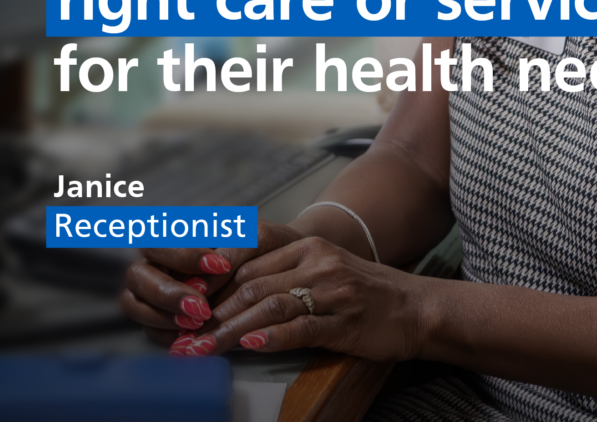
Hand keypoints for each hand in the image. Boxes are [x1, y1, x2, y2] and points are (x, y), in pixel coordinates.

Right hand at [119, 219, 300, 347]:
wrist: (278, 259)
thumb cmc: (264, 242)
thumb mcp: (256, 236)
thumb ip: (230, 252)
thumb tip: (201, 286)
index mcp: (177, 228)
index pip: (161, 238)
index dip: (184, 255)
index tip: (219, 266)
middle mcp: (158, 257)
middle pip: (137, 274)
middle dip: (168, 293)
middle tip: (201, 307)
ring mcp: (154, 286)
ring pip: (133, 303)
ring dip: (162, 316)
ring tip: (198, 322)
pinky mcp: (158, 315)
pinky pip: (148, 328)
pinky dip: (166, 334)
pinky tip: (192, 336)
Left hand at [171, 236, 424, 360]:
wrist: (415, 307)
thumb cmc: (365, 292)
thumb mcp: (324, 272)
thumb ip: (283, 278)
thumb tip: (233, 297)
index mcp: (308, 247)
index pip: (248, 264)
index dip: (212, 289)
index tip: (185, 310)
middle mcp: (317, 261)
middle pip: (251, 285)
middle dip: (211, 315)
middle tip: (181, 339)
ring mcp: (331, 290)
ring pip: (269, 306)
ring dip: (228, 330)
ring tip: (200, 349)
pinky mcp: (344, 320)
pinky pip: (301, 327)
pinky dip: (271, 336)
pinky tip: (248, 344)